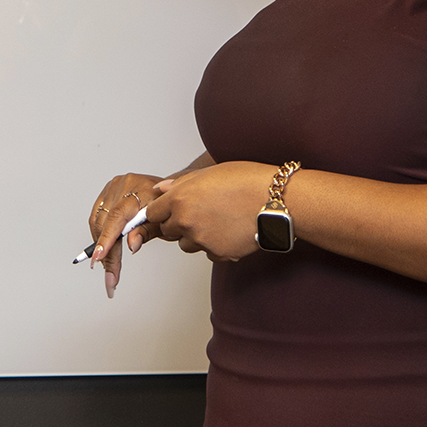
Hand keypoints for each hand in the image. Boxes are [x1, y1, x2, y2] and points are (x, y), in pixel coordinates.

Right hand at [87, 173, 162, 297]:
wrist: (169, 191)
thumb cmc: (169, 205)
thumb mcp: (164, 220)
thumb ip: (147, 231)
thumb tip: (132, 245)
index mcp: (139, 189)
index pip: (118, 216)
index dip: (107, 238)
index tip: (99, 257)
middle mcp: (123, 186)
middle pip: (106, 223)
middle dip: (107, 254)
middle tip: (111, 278)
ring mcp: (113, 188)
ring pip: (97, 223)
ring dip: (101, 247)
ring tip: (109, 267)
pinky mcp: (107, 194)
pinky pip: (96, 218)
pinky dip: (100, 236)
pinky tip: (105, 250)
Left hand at [145, 162, 278, 261]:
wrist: (275, 199)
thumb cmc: (246, 180)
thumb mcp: (209, 172)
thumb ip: (181, 183)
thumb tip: (161, 189)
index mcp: (179, 198)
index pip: (152, 213)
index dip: (161, 211)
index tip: (169, 210)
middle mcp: (186, 221)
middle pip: (167, 231)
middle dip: (177, 224)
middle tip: (199, 213)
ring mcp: (201, 240)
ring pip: (186, 245)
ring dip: (195, 237)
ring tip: (216, 221)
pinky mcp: (218, 253)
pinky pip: (208, 253)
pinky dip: (214, 246)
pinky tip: (228, 231)